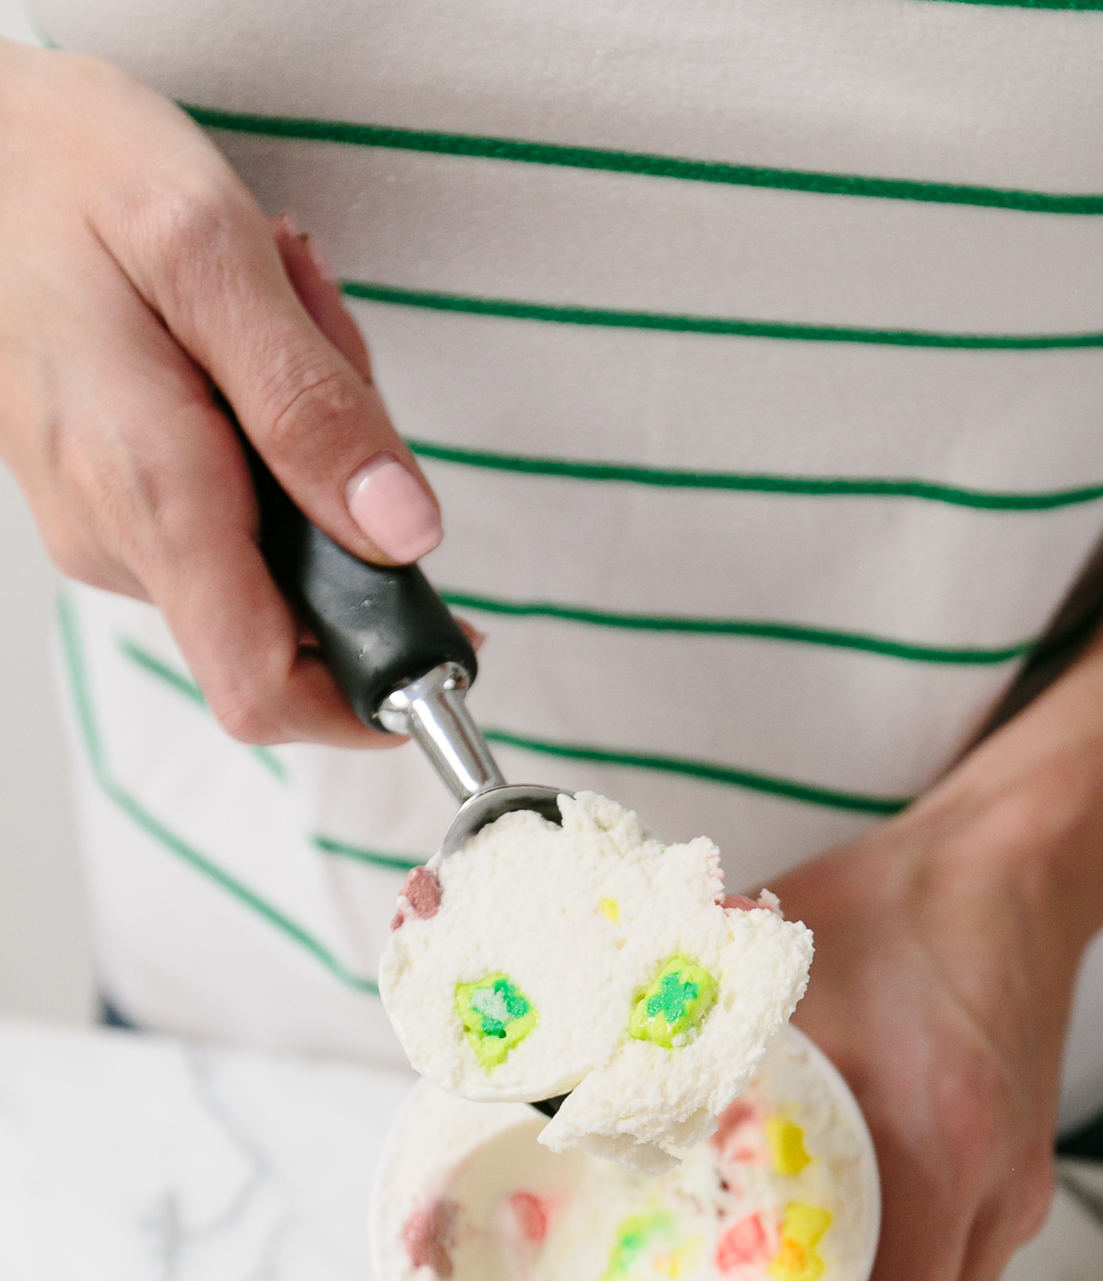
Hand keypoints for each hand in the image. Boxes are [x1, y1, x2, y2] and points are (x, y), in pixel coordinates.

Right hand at [0, 40, 440, 745]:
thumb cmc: (71, 169)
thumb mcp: (209, 248)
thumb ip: (311, 402)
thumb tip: (402, 534)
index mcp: (147, 491)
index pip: (262, 689)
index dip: (364, 702)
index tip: (443, 644)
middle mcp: (117, 535)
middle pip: (294, 618)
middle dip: (357, 519)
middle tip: (337, 358)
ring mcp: (108, 526)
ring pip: (273, 559)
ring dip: (317, 459)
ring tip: (280, 318)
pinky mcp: (111, 500)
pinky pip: (233, 514)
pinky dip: (273, 440)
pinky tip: (242, 342)